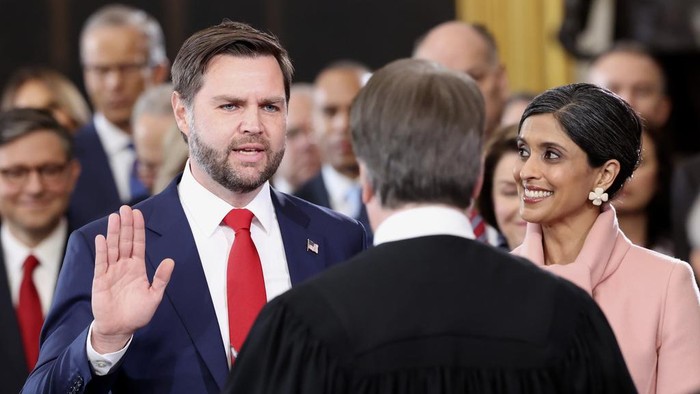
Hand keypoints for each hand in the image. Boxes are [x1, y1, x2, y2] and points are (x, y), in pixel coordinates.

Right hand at [91, 205, 174, 352]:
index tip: (138, 214)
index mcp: (137, 268)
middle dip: (126, 225)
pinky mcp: (100, 280)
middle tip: (125, 208)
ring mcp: (111, 271)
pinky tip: (102, 237)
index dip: (138, 229)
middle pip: (125, 241)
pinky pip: (101, 262)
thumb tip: (170, 261)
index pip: (138, 244)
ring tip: (115, 217)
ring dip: (114, 232)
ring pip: (113, 248)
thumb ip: (161, 278)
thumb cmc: (137, 313)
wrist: (120, 329)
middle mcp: (124, 266)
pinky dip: (102, 250)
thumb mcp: (154, 295)